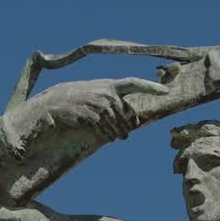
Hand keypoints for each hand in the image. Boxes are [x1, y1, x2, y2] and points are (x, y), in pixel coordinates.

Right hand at [2, 77, 168, 149]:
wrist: (53, 104)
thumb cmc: (78, 101)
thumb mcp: (96, 95)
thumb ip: (114, 102)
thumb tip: (134, 118)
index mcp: (108, 85)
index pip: (133, 82)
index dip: (150, 86)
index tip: (165, 91)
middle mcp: (105, 92)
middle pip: (127, 112)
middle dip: (128, 125)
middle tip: (126, 135)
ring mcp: (98, 103)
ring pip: (118, 123)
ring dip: (118, 133)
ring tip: (116, 138)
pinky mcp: (91, 115)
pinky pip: (106, 129)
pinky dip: (108, 135)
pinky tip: (107, 138)